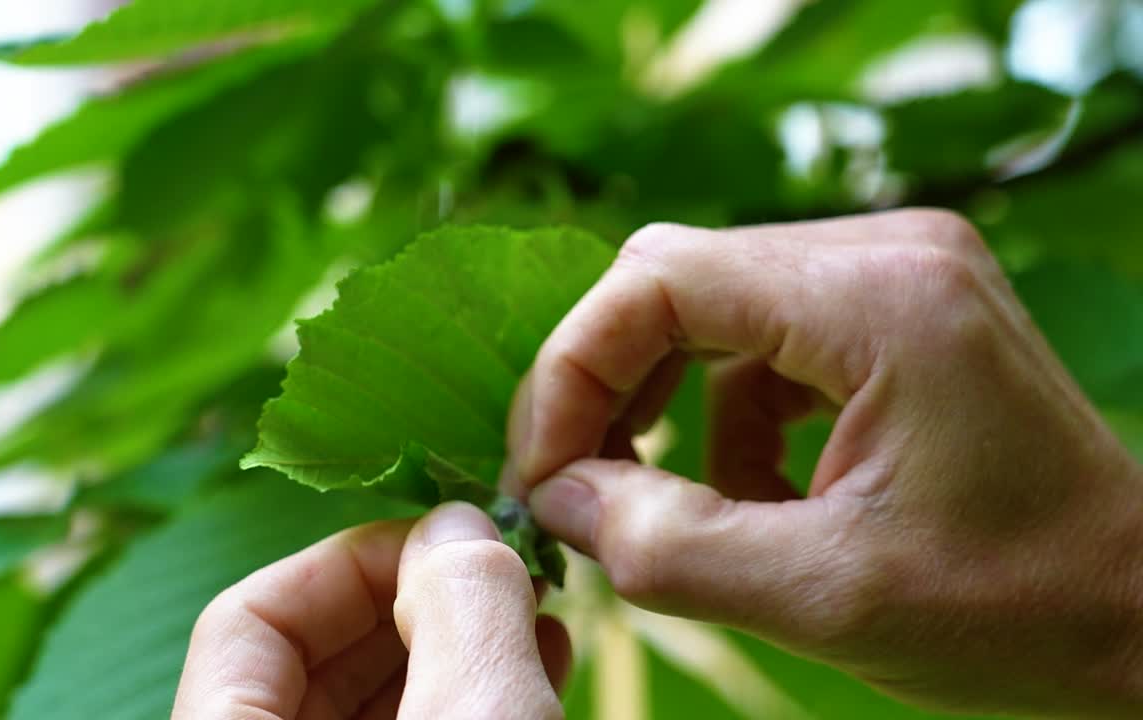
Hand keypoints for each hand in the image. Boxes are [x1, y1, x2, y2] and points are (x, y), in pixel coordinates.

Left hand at [171, 502, 570, 718]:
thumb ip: (460, 608)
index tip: (451, 545)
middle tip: (504, 570)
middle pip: (311, 658)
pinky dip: (468, 696)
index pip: (248, 620)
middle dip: (417, 598)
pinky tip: (538, 667)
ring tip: (534, 614)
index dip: (349, 562)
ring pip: (370, 704)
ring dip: (454, 644)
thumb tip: (455, 521)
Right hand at [502, 209, 1142, 717]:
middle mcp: (887, 254)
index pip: (660, 279)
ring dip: (664, 401)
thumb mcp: (825, 598)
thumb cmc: (1015, 609)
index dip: (573, 369)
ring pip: (709, 303)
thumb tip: (556, 496)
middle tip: (577, 481)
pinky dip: (726, 414)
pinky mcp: (893, 311)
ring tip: (665, 499)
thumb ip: (666, 547)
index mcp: (878, 300)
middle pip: (675, 276)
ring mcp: (895, 273)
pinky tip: (757, 492)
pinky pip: (761, 338)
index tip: (543, 468)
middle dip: (606, 381)